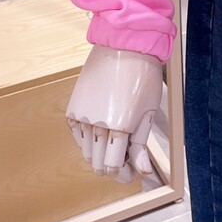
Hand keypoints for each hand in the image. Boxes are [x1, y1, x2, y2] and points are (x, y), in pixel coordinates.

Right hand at [65, 45, 163, 182]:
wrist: (124, 47)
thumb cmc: (142, 76)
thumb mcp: (148, 112)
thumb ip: (141, 145)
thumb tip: (142, 171)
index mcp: (119, 128)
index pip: (113, 167)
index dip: (124, 174)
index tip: (131, 171)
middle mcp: (96, 125)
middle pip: (98, 164)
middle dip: (113, 167)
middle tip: (125, 159)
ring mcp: (82, 116)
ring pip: (86, 153)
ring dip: (100, 154)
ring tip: (115, 144)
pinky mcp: (73, 108)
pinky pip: (77, 136)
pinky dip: (87, 141)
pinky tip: (101, 133)